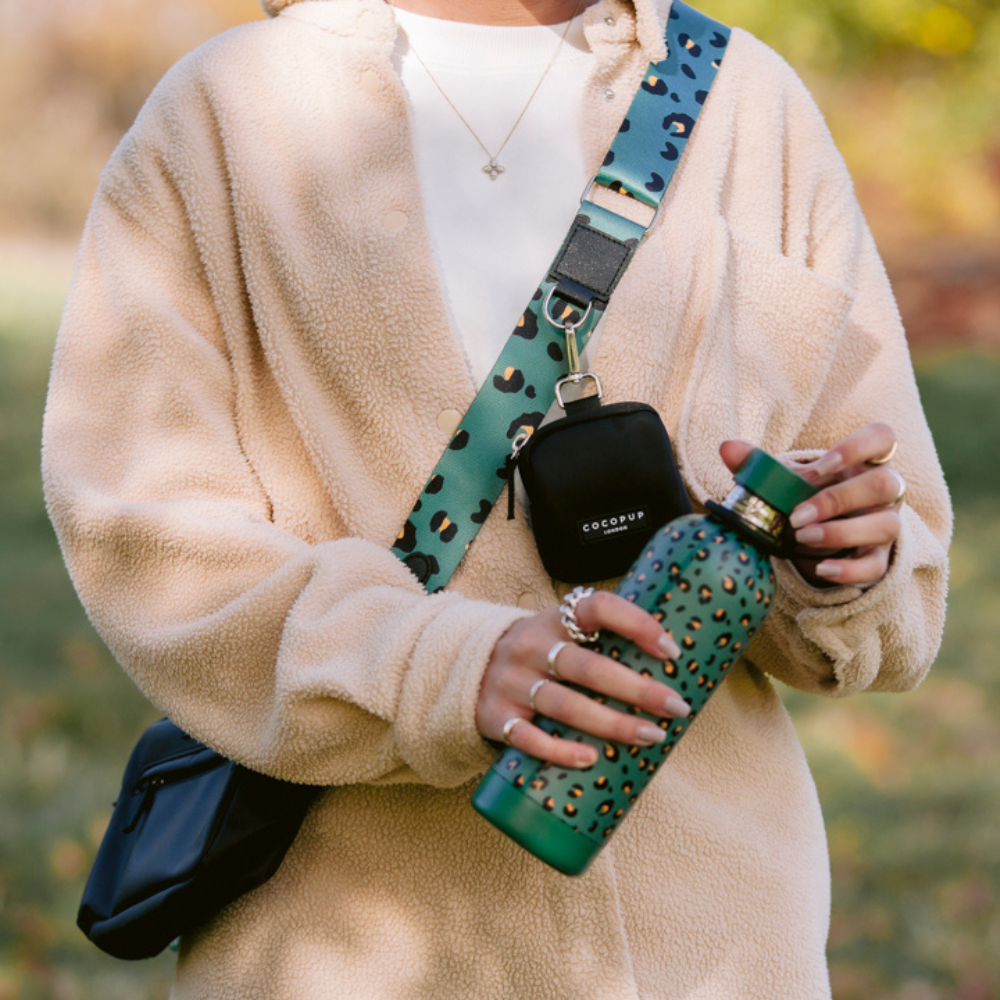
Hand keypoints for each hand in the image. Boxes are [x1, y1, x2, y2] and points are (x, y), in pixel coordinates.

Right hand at [476, 591, 690, 768]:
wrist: (466, 668)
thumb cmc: (536, 654)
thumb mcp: (558, 631)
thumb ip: (599, 638)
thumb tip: (671, 659)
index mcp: (555, 620)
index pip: (597, 608)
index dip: (636, 624)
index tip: (671, 650)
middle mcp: (532, 647)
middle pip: (589, 668)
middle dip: (637, 689)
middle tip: (676, 707)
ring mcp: (512, 683)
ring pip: (565, 704)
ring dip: (612, 723)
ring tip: (650, 736)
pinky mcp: (497, 717)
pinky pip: (529, 737)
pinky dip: (560, 750)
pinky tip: (590, 758)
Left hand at [720, 423, 904, 587]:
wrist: (811, 533)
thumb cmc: (804, 495)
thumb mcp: (784, 479)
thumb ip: (758, 464)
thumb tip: (727, 448)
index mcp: (862, 460)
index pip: (883, 437)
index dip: (857, 448)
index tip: (821, 467)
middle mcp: (883, 490)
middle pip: (885, 484)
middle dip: (837, 499)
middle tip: (797, 516)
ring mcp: (885, 524)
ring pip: (886, 525)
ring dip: (840, 532)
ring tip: (802, 538)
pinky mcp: (878, 557)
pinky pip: (875, 566)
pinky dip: (848, 570)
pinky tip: (821, 569)